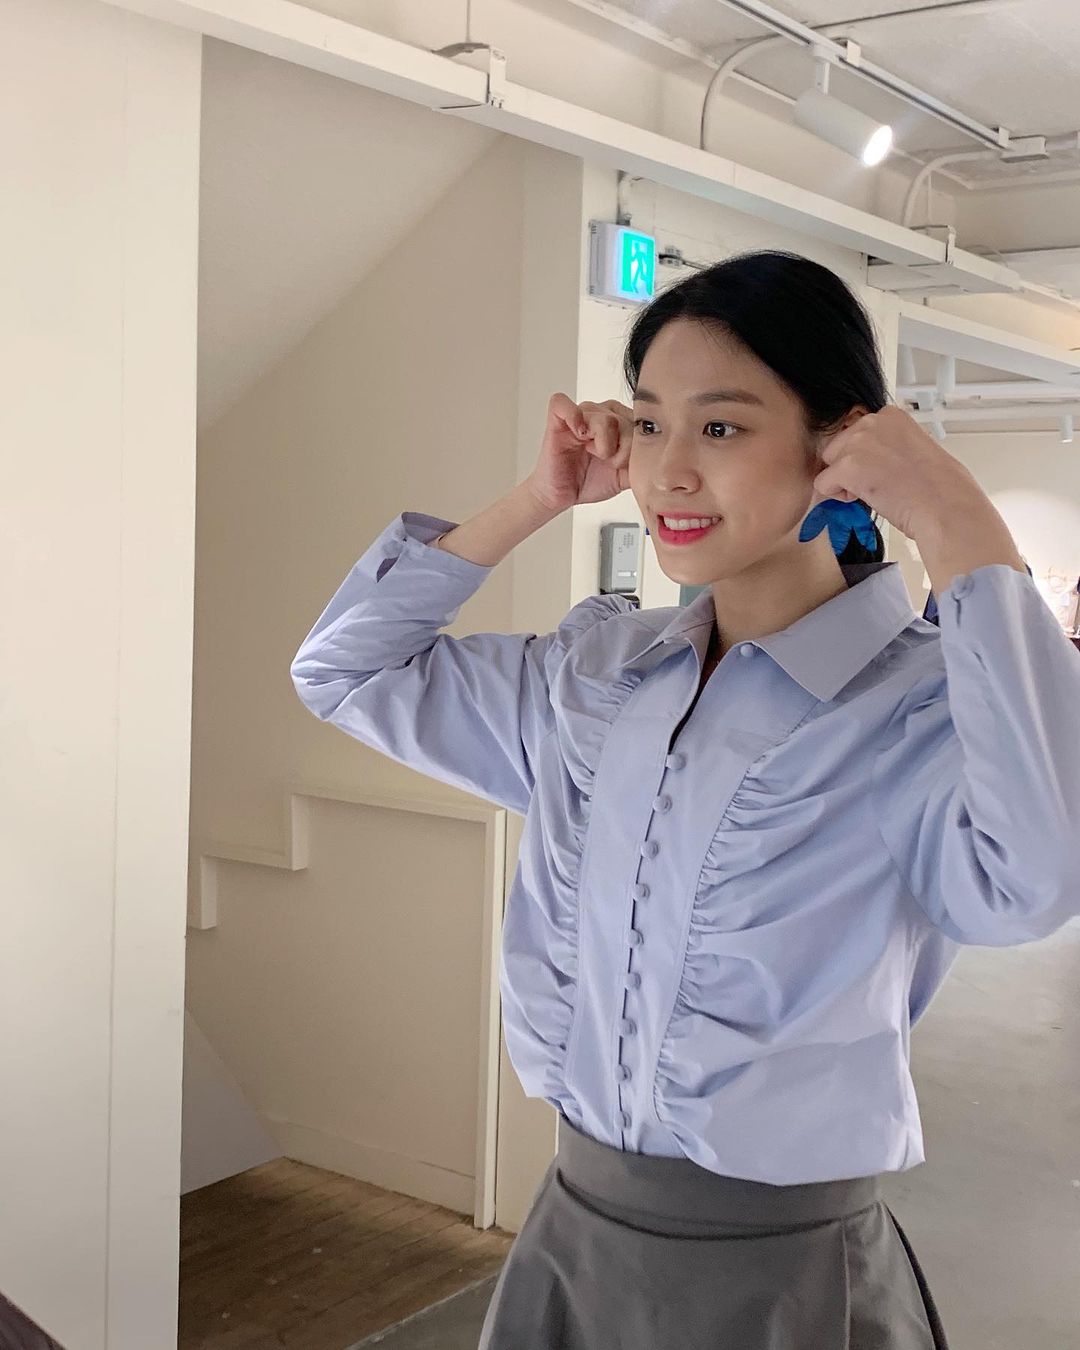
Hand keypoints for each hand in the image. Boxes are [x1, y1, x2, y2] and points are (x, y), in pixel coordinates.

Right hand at [525, 393, 633, 513]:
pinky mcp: (558, 419)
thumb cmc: (589, 481)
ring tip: (593, 454)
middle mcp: (600, 414)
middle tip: (608, 461)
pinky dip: (573, 416)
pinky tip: (579, 435)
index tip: (624, 463)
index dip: (635, 444)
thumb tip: (663, 457)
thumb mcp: (625, 474)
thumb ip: (643, 462)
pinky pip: (563, 403)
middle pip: (623, 419)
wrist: (562, 496)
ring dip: (603, 443)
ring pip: (604, 417)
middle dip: (621, 448)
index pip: (637, 420)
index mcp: (618, 422)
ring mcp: (579, 415)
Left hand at [814, 405, 1024, 590]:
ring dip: (843, 482)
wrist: (946, 507)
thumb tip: (869, 458)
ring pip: (828, 465)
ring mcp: (858, 442)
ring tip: (876, 491)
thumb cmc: (939, 488)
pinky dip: (837, 498)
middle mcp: (872, 421)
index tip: (884, 470)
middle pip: (837, 447)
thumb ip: (887, 445)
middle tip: (879, 483)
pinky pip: (822, 484)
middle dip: (850, 468)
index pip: (855, 433)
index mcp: (890, 415)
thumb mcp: (913, 449)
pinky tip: (867, 499)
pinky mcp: (847, 466)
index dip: (864, 457)